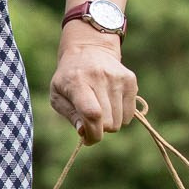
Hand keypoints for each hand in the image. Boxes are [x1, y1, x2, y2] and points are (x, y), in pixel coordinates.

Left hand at [49, 29, 136, 145]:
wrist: (88, 49)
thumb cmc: (69, 78)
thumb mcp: (58, 95)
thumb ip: (70, 115)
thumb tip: (84, 132)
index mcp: (78, 82)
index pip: (92, 114)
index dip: (93, 133)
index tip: (87, 139)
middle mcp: (100, 78)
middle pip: (108, 122)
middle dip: (99, 129)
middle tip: (91, 121)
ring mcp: (117, 78)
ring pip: (120, 121)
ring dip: (109, 123)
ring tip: (100, 109)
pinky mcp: (130, 80)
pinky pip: (130, 114)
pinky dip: (120, 116)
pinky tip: (110, 104)